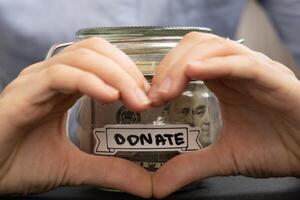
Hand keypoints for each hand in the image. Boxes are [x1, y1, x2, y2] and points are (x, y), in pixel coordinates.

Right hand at [0, 37, 151, 196]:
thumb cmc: (19, 164)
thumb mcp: (75, 167)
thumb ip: (109, 171)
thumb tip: (146, 185)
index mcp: (64, 88)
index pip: (102, 61)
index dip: (129, 72)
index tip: (148, 96)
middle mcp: (51, 77)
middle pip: (96, 51)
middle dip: (127, 70)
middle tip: (146, 97)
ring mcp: (36, 81)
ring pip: (82, 56)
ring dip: (115, 74)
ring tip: (135, 98)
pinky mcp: (23, 93)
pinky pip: (60, 74)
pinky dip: (89, 81)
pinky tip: (109, 96)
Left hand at [149, 32, 299, 197]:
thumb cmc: (275, 146)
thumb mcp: (224, 157)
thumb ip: (191, 165)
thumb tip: (158, 186)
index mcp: (223, 81)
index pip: (187, 60)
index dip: (164, 73)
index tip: (150, 98)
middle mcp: (236, 69)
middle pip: (195, 46)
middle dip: (169, 66)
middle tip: (154, 94)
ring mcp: (254, 70)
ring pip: (215, 47)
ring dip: (185, 64)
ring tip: (167, 89)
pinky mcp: (272, 77)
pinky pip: (242, 63)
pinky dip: (217, 64)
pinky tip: (195, 71)